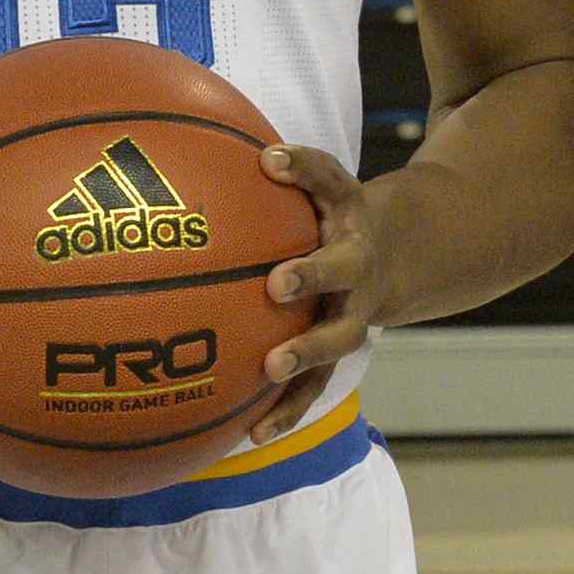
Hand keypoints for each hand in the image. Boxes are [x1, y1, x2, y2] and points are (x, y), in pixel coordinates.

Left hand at [246, 143, 385, 443]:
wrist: (395, 257)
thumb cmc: (322, 215)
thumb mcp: (309, 183)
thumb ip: (263, 169)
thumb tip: (178, 138)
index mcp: (344, 211)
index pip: (328, 178)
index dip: (303, 167)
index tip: (270, 159)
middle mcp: (355, 260)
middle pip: (341, 267)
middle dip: (310, 274)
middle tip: (276, 283)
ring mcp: (354, 310)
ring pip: (337, 336)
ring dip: (306, 352)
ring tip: (270, 368)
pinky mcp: (340, 352)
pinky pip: (315, 386)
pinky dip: (287, 410)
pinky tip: (252, 434)